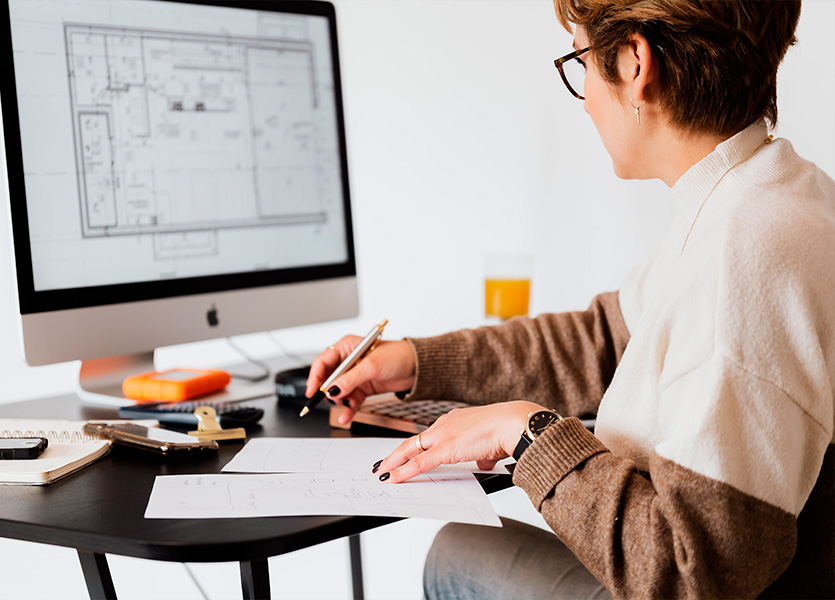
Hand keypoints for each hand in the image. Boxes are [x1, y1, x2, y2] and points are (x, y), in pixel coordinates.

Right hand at [305, 338, 415, 424]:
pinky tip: (346, 416)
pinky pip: (349, 400)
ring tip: (347, 405)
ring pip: (338, 392)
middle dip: (329, 391)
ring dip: (340, 401)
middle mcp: (348, 361)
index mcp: (346, 347)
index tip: (312, 391)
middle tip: (333, 399)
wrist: (417, 368)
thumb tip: (332, 389)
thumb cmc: (398, 356)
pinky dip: (348, 408)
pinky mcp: (362, 388)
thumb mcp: (372, 366)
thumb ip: (350, 379)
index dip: (315, 376)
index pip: (323, 361)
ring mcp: (355, 376)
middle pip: (328, 378)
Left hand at [372, 400, 544, 482]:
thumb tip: (483, 461)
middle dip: (396, 453)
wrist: (513, 423)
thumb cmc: (507, 430)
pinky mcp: (445, 449)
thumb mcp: (491, 444)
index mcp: (456, 420)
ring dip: (394, 462)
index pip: (430, 435)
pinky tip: (393, 478)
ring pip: (410, 449)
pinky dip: (403, 471)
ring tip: (382, 472)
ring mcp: (443, 435)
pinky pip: (418, 463)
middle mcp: (445, 424)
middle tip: (383, 463)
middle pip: (414, 440)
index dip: (416, 445)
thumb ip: (483, 453)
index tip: (407, 452)